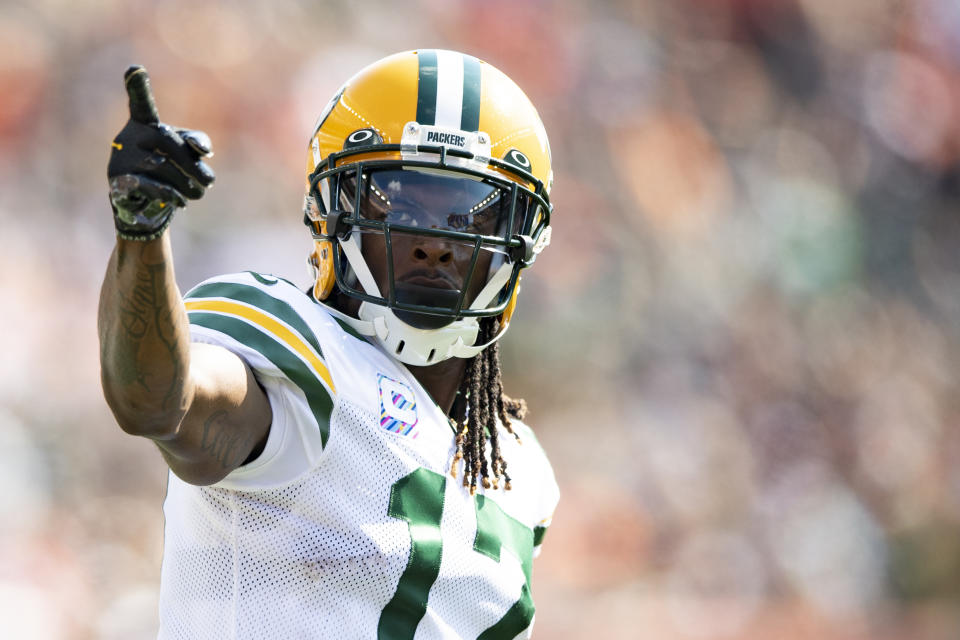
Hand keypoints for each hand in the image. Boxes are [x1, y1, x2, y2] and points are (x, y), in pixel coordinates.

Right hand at [108, 65, 214, 240]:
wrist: (144, 207)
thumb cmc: (169, 174)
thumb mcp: (187, 155)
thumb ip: (198, 143)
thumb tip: (203, 150)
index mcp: (145, 125)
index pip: (142, 104)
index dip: (138, 86)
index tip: (135, 68)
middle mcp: (129, 137)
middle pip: (168, 141)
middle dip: (193, 164)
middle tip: (209, 182)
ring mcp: (121, 158)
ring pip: (162, 167)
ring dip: (187, 184)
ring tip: (197, 193)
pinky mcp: (119, 181)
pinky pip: (149, 184)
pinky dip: (170, 194)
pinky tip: (180, 202)